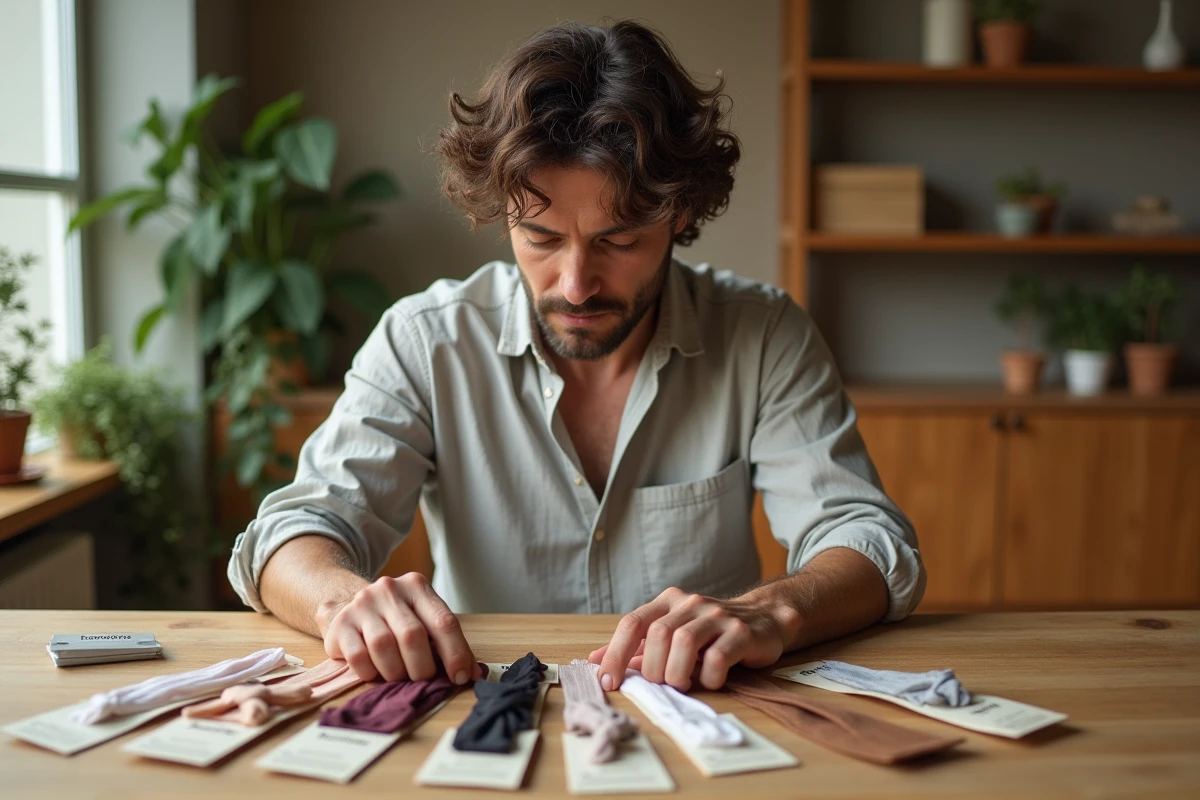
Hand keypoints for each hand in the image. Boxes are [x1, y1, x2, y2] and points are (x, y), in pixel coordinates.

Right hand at [316, 572, 481, 684]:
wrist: (347, 604)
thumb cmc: (395, 618)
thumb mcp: (423, 618)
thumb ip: (446, 642)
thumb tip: (472, 674)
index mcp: (417, 586)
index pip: (444, 622)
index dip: (456, 654)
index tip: (461, 677)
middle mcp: (389, 590)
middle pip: (413, 636)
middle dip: (423, 668)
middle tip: (424, 679)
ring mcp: (362, 604)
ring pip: (384, 647)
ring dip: (396, 672)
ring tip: (399, 676)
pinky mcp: (341, 624)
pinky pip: (358, 657)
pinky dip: (371, 672)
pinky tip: (376, 671)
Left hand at [589, 586, 800, 691]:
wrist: (764, 618)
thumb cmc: (711, 633)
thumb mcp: (673, 633)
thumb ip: (638, 647)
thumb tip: (596, 659)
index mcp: (668, 602)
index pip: (633, 623)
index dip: (616, 654)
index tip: (608, 682)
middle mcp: (690, 603)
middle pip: (658, 634)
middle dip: (653, 668)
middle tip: (661, 684)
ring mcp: (717, 615)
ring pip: (684, 641)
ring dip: (677, 672)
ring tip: (683, 683)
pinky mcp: (741, 632)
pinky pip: (717, 656)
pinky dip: (708, 676)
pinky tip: (711, 680)